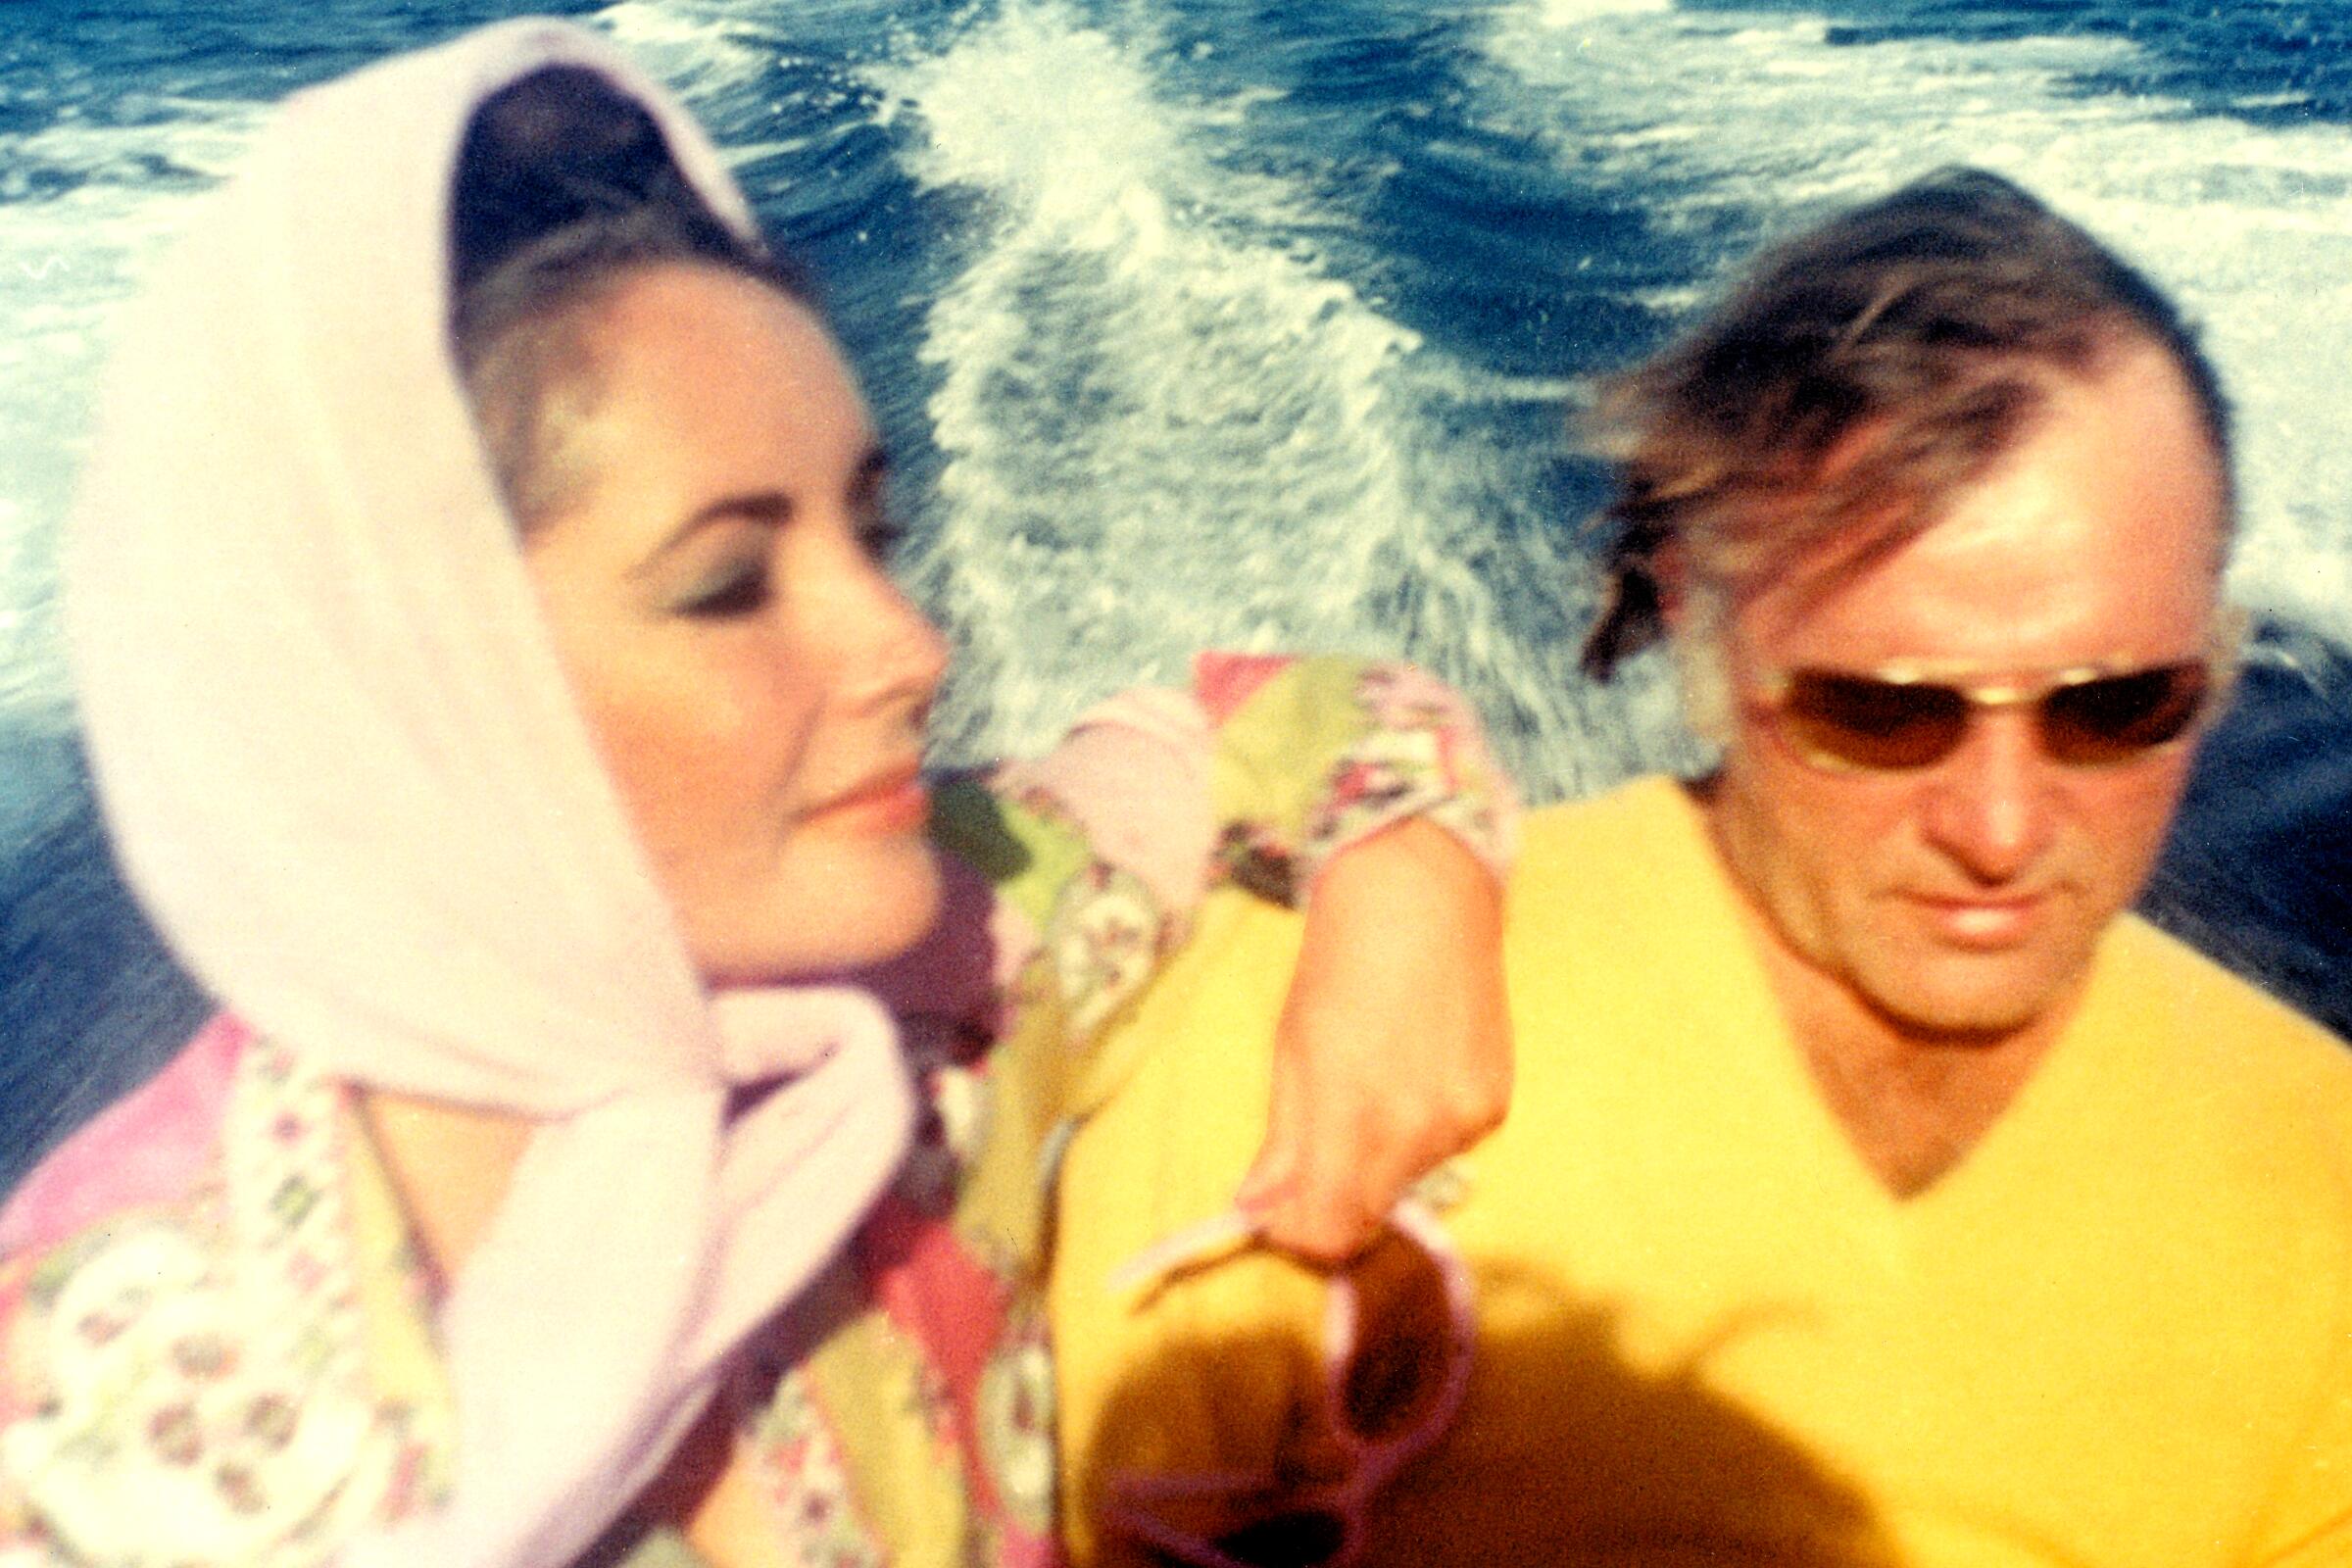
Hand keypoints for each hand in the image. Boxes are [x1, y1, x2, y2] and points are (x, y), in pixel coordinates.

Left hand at [1236, 819, 1510, 1262]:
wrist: (1420, 896)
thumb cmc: (1338, 965)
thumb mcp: (1291, 1052)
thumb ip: (1281, 1143)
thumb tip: (1255, 1209)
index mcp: (1352, 1116)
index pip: (1329, 1232)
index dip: (1297, 1233)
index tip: (1279, 1208)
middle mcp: (1418, 1130)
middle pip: (1369, 1215)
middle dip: (1333, 1198)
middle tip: (1313, 1149)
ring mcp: (1466, 1119)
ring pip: (1408, 1182)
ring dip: (1378, 1160)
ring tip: (1370, 1084)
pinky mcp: (1496, 1104)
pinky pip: (1446, 1148)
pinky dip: (1420, 1130)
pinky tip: (1412, 1070)